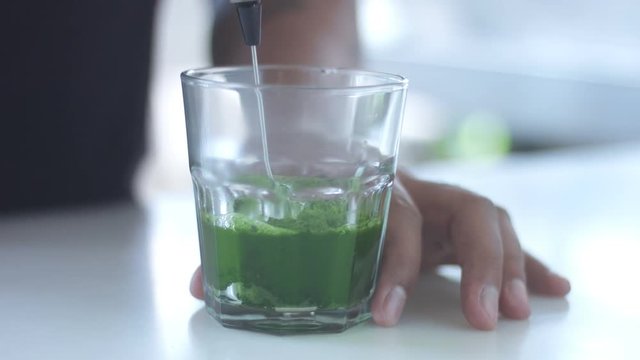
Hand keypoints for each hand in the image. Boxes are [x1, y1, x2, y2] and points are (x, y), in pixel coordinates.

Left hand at [189, 171, 570, 329]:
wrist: (338, 138)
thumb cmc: (312, 176)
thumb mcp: (288, 207)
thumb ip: (250, 244)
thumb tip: (199, 285)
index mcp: (376, 185)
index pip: (399, 220)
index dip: (395, 265)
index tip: (385, 313)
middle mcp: (420, 189)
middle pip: (468, 211)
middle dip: (483, 264)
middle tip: (485, 317)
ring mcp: (445, 202)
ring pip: (495, 222)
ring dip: (514, 266)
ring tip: (519, 311)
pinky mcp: (460, 222)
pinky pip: (505, 237)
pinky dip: (530, 262)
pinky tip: (553, 289)